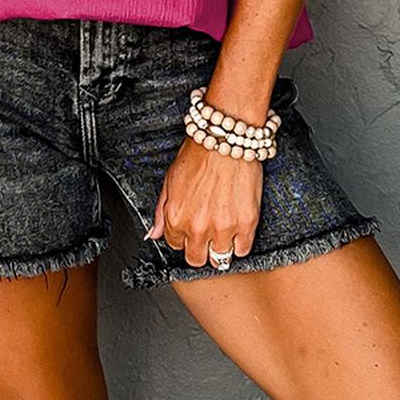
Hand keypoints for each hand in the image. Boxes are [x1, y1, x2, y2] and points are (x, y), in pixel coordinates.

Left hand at [144, 138, 264, 269]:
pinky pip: (242, 250)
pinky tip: (237, 229)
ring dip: (220, 247)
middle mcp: (196, 228)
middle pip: (196, 259)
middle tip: (208, 233)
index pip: (176, 245)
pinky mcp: (246, 224)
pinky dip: (240, 243)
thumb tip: (154, 234)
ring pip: (219, 258)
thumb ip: (161, 212)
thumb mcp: (170, 181)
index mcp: (175, 218)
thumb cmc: (199, 155)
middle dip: (200, 248)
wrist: (225, 139)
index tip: (192, 228)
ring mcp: (222, 228)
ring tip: (224, 231)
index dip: (184, 236)